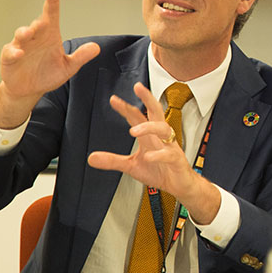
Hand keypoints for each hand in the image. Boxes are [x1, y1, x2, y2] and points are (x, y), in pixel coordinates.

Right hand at [0, 0, 99, 127]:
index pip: (51, 15)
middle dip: (40, 21)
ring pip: (21, 34)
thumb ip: (80, 57)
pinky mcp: (9, 58)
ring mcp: (21, 46)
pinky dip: (14, 52)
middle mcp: (35, 37)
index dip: (51, 1)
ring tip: (29, 33)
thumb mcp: (68, 67)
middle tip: (44, 20)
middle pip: (37, 24)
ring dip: (24, 32)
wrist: (30, 89)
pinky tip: (19, 53)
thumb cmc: (47, 74)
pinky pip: (10, 52)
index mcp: (50, 36)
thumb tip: (96, 47)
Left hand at [87, 82, 220, 223]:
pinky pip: (169, 154)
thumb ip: (113, 161)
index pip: (137, 117)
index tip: (113, 99)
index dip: (126, 108)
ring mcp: (170, 147)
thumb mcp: (132, 166)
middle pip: (156, 112)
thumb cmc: (160, 171)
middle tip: (138, 87)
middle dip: (148, 98)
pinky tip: (148, 157)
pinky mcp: (177, 160)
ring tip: (133, 130)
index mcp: (150, 137)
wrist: (180, 185)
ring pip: (164, 129)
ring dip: (149, 127)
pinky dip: (158, 155)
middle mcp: (160, 137)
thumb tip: (91, 158)